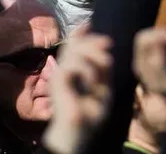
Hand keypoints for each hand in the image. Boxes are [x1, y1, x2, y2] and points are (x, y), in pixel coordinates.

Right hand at [42, 32, 112, 153]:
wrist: (79, 133)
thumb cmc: (90, 113)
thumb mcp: (103, 85)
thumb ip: (102, 66)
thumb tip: (104, 42)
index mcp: (73, 69)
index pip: (73, 44)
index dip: (83, 34)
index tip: (98, 32)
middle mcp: (63, 70)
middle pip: (74, 44)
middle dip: (93, 41)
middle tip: (108, 44)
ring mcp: (58, 75)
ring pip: (74, 51)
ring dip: (94, 56)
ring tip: (104, 69)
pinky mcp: (57, 83)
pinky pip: (72, 66)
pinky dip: (86, 71)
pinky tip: (92, 83)